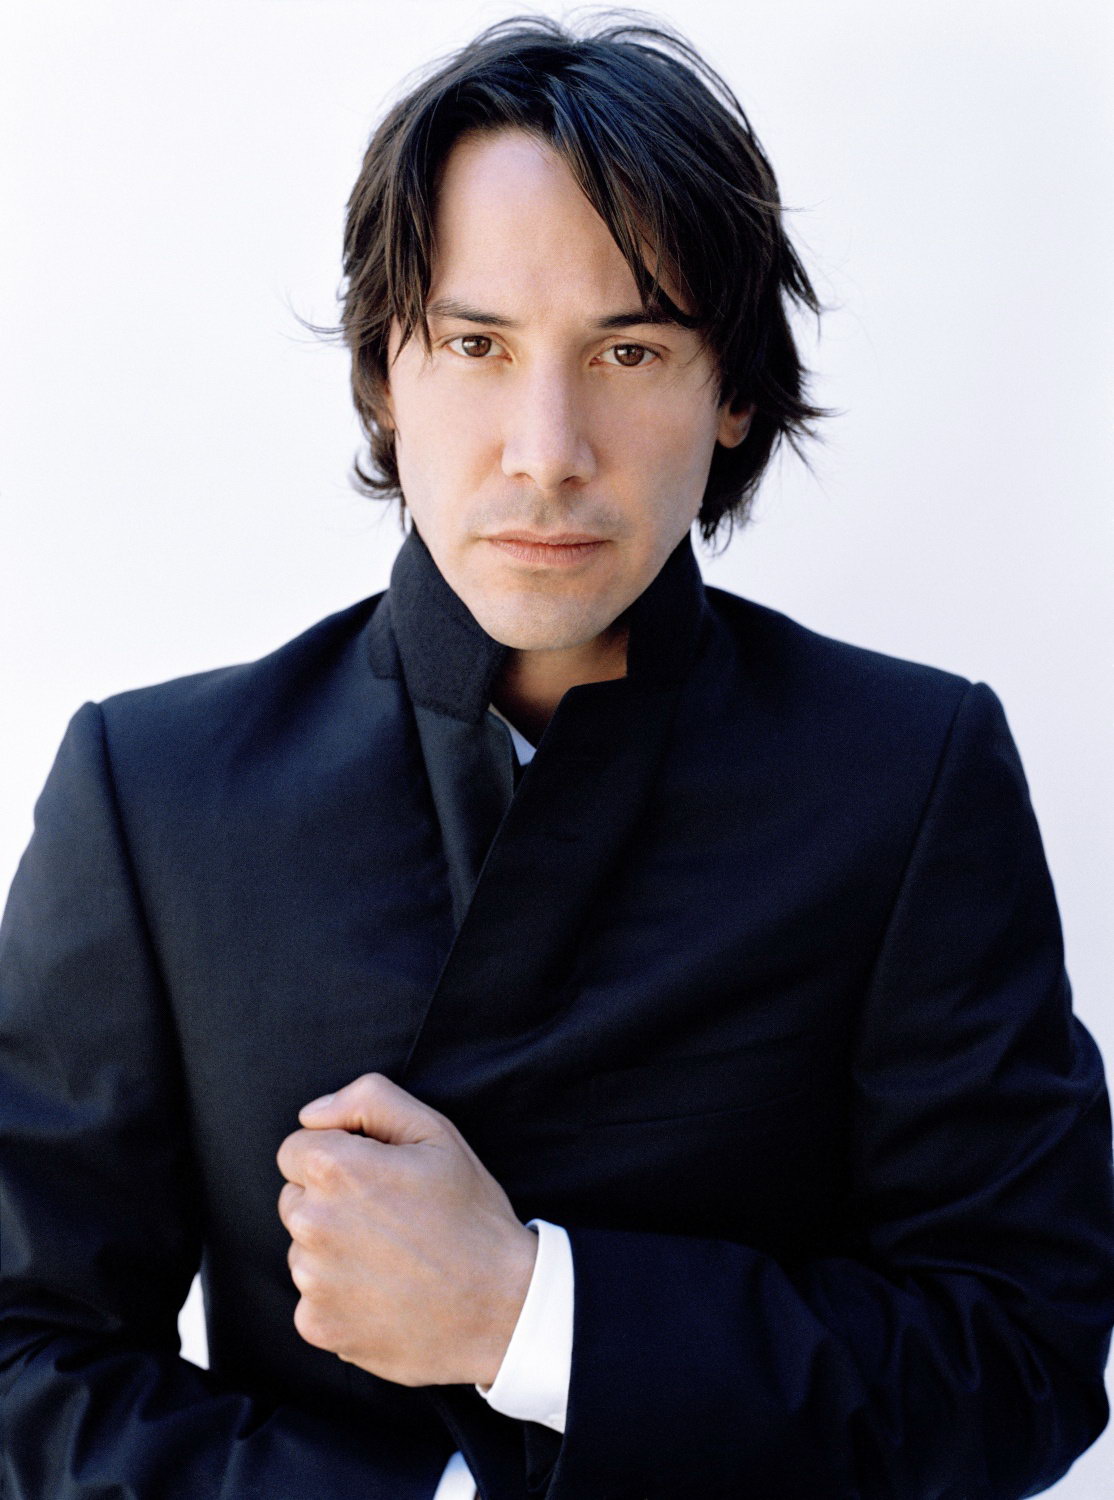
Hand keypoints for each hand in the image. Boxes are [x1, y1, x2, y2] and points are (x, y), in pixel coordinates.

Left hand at [276, 1072, 537, 1387]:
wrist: (501, 1308)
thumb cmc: (471, 1215)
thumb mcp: (436, 1133)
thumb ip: (368, 1100)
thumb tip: (312, 1114)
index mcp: (336, 1169)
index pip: (295, 1149)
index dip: (335, 1154)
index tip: (371, 1174)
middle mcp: (313, 1223)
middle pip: (294, 1199)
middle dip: (329, 1201)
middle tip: (388, 1216)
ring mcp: (312, 1280)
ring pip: (302, 1249)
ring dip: (332, 1249)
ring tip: (391, 1257)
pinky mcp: (317, 1325)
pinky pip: (312, 1297)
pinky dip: (339, 1296)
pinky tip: (385, 1292)